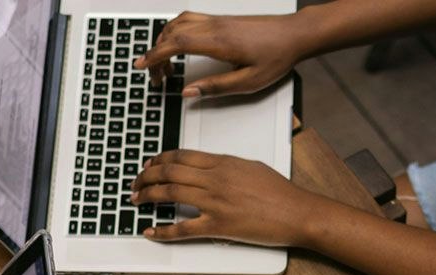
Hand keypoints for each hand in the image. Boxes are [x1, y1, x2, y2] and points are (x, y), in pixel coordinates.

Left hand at [131, 150, 323, 246]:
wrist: (298, 212)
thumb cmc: (281, 193)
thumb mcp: (251, 168)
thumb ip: (226, 167)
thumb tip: (208, 169)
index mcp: (223, 162)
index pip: (181, 155)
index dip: (159, 159)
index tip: (149, 165)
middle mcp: (215, 178)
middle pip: (169, 171)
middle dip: (146, 177)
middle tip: (135, 184)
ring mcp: (215, 202)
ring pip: (170, 193)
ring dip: (148, 196)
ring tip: (136, 201)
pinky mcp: (219, 226)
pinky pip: (183, 228)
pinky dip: (163, 231)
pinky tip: (151, 232)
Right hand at [135, 12, 305, 97]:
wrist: (294, 35)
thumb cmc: (277, 57)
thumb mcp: (248, 82)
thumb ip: (215, 88)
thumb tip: (188, 92)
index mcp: (218, 42)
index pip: (176, 44)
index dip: (154, 55)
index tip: (141, 66)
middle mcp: (215, 26)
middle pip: (172, 33)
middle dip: (156, 54)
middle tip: (155, 76)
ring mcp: (217, 20)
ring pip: (178, 23)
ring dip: (164, 40)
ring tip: (164, 63)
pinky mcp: (222, 20)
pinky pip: (189, 20)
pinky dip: (176, 32)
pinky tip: (178, 45)